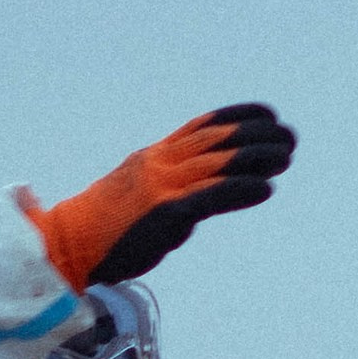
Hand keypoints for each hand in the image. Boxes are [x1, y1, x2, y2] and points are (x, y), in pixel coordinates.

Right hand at [24, 106, 296, 290]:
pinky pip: (210, 197)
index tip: (266, 114)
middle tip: (289, 135)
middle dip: (255, 134)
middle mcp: (159, 164)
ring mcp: (162, 187)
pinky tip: (265, 189)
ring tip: (286, 155)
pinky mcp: (165, 214)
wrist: (68, 244)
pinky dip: (240, 190)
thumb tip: (197, 193)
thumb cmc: (104, 229)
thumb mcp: (137, 195)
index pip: (201, 127)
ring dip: (257, 158)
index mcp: (153, 158)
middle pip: (216, 140)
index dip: (236, 117)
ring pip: (218, 164)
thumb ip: (167, 186)